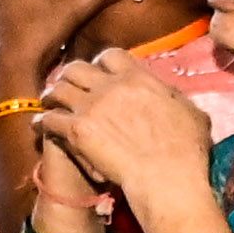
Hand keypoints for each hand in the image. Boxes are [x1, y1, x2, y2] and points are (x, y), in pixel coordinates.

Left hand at [34, 48, 219, 232]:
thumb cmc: (187, 150)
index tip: (99, 74)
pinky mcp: (77, 130)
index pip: (110, 55)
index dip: (100, 63)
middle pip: (76, 68)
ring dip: (51, 96)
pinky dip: (42, 121)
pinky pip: (49, 118)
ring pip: (57, 89)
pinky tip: (40, 127)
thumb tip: (168, 95)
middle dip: (69, 76)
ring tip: (49, 104)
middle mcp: (112, 86)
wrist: (166, 177)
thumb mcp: (192, 113)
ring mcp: (92, 106)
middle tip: (67, 88)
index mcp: (139, 78)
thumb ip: (173, 98)